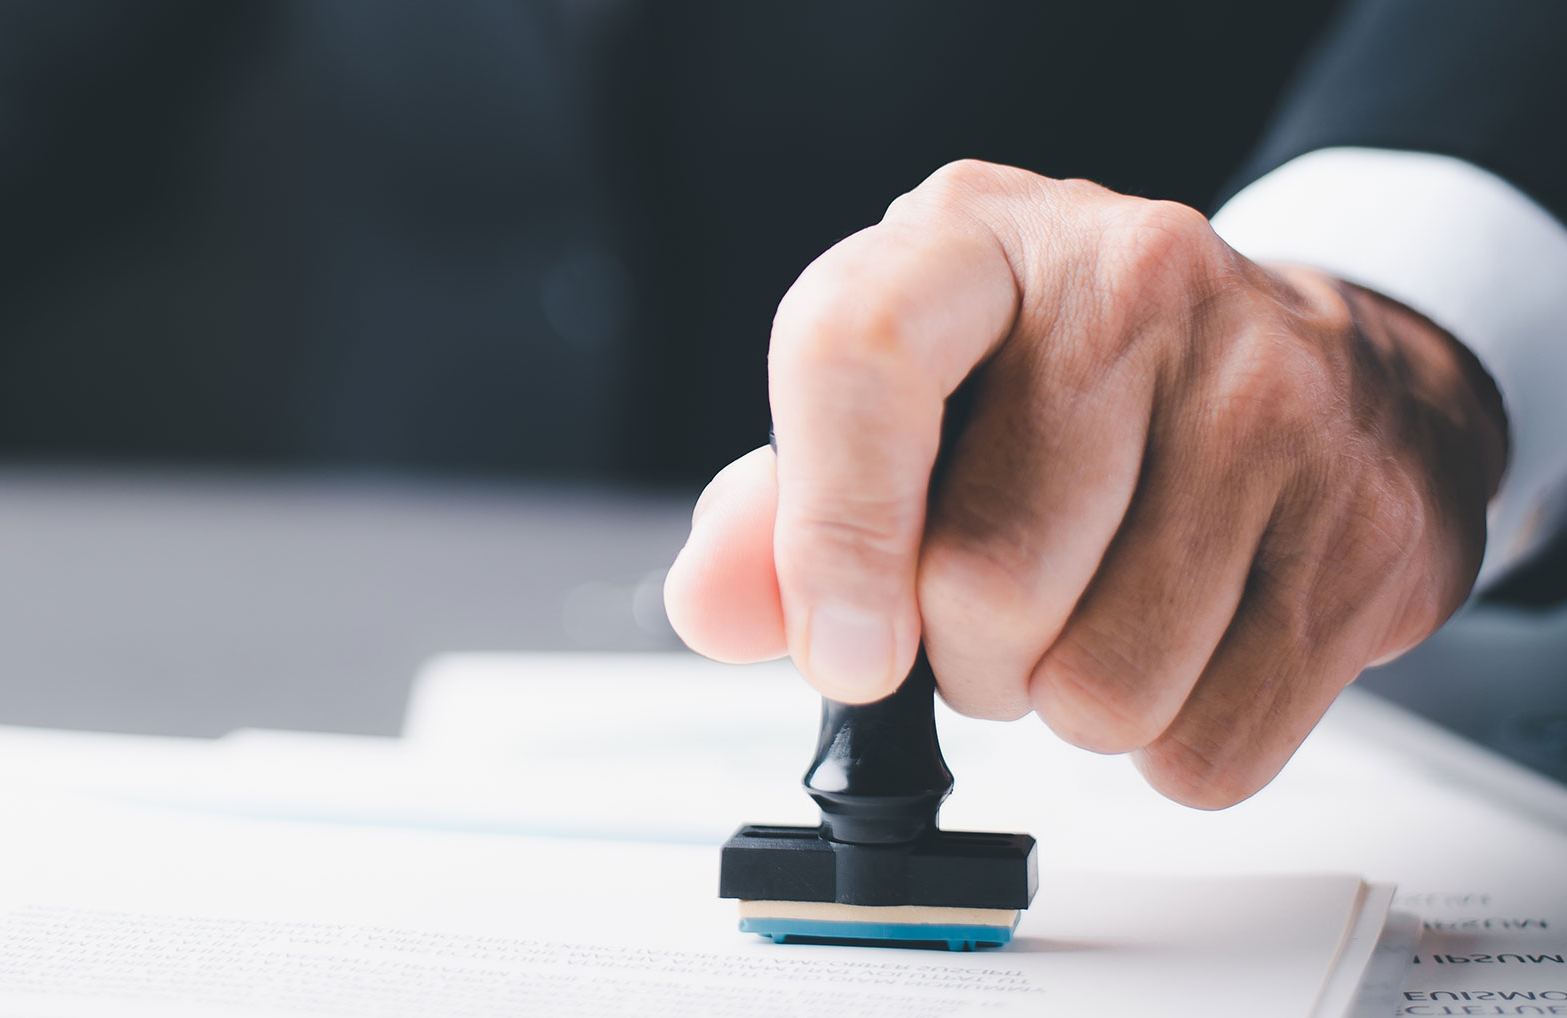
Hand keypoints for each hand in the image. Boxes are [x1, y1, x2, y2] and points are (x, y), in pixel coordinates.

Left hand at [664, 160, 1507, 807]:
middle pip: (987, 585)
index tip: (846, 652)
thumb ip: (777, 512)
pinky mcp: (1369, 523)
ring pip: (1104, 692)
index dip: (831, 537)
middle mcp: (1133, 283)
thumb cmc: (1066, 391)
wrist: (1309, 362)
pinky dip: (1171, 745)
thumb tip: (717, 607)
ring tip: (1095, 614)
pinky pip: (1212, 748)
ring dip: (1066, 707)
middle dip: (963, 659)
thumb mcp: (899, 405)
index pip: (858, 356)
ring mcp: (1273, 397)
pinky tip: (1186, 643)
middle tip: (995, 613)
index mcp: (973, 241)